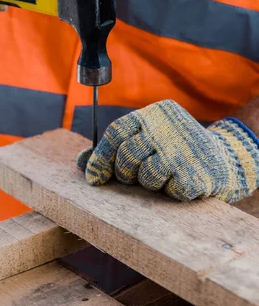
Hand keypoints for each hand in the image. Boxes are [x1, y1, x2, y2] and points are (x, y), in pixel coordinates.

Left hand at [77, 100, 258, 202]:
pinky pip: (167, 190)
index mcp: (155, 113)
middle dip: (125, 173)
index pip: (117, 132)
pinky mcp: (195, 172)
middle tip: (135, 177)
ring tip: (164, 176)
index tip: (93, 178)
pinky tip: (181, 182)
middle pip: (126, 155)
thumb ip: (114, 151)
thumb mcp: (146, 143)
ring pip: (145, 175)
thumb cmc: (175, 153)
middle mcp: (168, 126)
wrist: (224, 160)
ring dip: (149, 183)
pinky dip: (170, 192)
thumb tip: (81, 164)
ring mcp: (183, 148)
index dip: (100, 158)